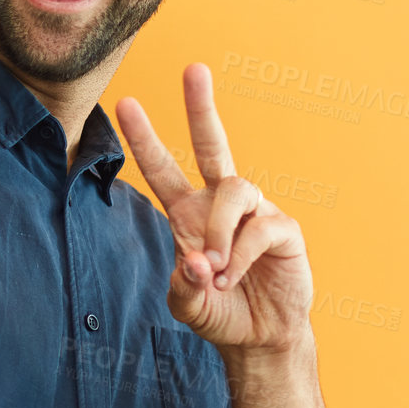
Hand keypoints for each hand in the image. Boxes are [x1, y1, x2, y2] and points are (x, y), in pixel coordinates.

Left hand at [115, 64, 313, 357]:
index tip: (125, 104)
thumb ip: (182, 286)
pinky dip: (240, 256)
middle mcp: (220, 204)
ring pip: (235, 191)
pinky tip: (233, 276)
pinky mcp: (283, 229)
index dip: (145, 138)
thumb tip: (194, 260)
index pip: (163, 169)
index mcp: (188, 214)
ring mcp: (254, 212)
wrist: (261, 338)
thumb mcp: (187, 307)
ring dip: (219, 233)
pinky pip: (259, 226)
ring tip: (215, 271)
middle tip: (195, 69)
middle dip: (201, 107)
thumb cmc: (220, 312)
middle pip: (211, 144)